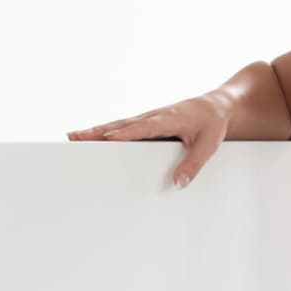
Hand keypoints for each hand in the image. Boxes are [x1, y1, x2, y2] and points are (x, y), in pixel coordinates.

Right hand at [67, 94, 229, 186]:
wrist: (217, 106)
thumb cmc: (213, 124)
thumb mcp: (209, 145)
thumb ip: (194, 164)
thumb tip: (179, 183)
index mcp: (169, 120)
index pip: (142, 128)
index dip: (124, 133)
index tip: (106, 138)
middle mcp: (154, 116)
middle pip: (121, 125)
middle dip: (97, 132)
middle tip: (75, 137)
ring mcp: (148, 118)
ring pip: (118, 125)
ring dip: (95, 131)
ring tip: (73, 137)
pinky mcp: (146, 122)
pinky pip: (123, 127)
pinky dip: (105, 131)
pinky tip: (92, 136)